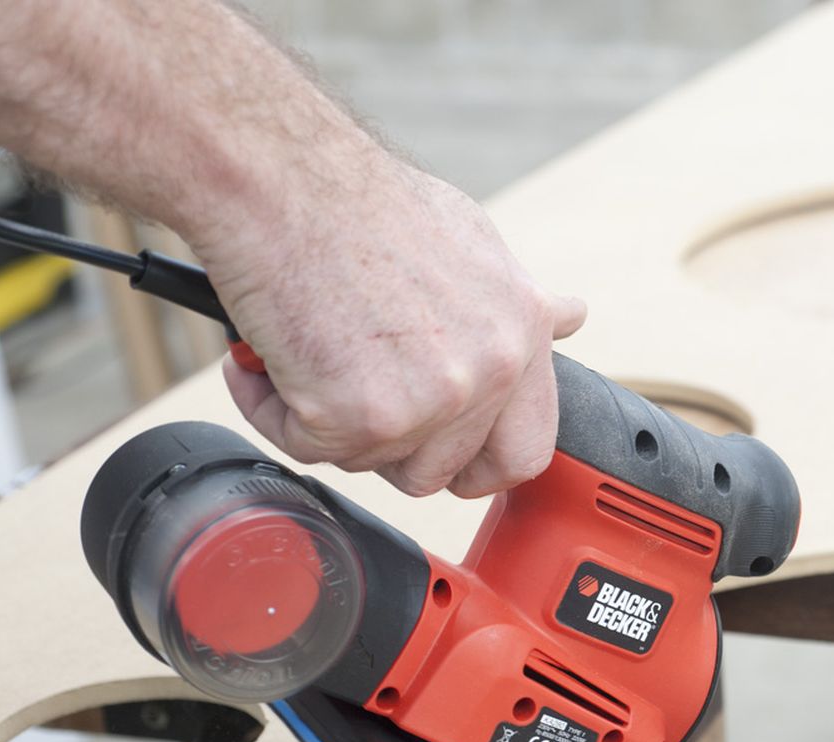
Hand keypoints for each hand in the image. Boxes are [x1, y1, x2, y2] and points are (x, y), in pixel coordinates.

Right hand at [206, 156, 585, 497]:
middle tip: (351, 397)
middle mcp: (491, 372)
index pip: (524, 452)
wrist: (286, 179)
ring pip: (371, 462)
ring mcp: (431, 401)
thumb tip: (569, 319)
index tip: (444, 458)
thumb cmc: (363, 203)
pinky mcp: (360, 417)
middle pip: (439, 471)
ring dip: (330, 423)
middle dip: (390, 448)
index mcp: (522, 335)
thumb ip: (519, 302)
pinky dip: (272, 407)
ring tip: (311, 350)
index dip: (477, 466)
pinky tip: (265, 351)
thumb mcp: (474, 242)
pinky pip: (306, 447)